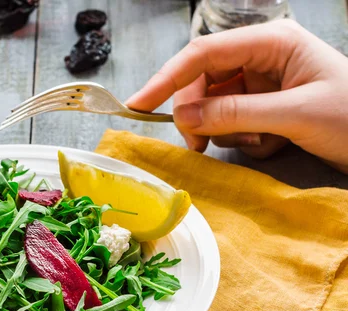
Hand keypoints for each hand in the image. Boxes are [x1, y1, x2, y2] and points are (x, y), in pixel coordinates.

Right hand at [126, 20, 347, 172]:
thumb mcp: (295, 114)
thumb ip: (237, 114)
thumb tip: (186, 118)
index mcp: (271, 42)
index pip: (203, 54)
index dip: (167, 78)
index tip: (139, 104)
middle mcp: (260, 59)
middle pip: (201, 83)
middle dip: (197, 115)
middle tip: (197, 144)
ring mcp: (259, 85)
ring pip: (212, 107)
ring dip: (225, 132)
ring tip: (258, 143)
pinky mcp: (261, 108)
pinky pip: (230, 124)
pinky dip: (242, 141)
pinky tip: (270, 144)